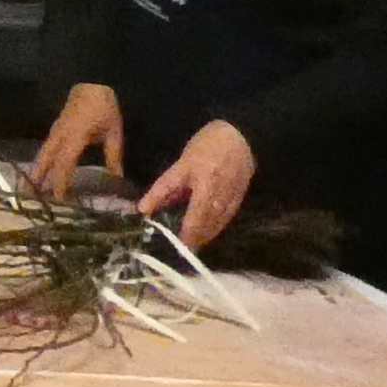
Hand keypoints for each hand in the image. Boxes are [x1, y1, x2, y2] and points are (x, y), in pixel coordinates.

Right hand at [28, 82, 124, 198]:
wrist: (93, 82)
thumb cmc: (104, 107)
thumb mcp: (113, 131)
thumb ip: (113, 156)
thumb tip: (116, 178)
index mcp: (75, 136)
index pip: (65, 162)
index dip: (61, 181)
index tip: (59, 198)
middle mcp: (60, 135)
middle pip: (46, 159)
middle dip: (38, 178)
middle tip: (30, 196)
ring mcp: (55, 131)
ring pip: (42, 154)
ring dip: (36, 171)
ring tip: (29, 188)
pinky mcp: (55, 129)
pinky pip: (45, 149)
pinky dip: (41, 162)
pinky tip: (40, 172)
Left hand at [136, 119, 258, 248]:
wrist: (241, 136)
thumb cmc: (207, 146)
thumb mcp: (182, 163)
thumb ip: (165, 188)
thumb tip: (145, 208)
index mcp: (202, 184)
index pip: (191, 217)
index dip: (183, 233)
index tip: (174, 244)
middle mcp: (218, 193)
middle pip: (204, 222)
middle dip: (193, 238)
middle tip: (181, 249)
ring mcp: (231, 196)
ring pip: (217, 223)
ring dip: (204, 236)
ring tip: (192, 247)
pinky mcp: (240, 198)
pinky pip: (227, 218)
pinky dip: (216, 228)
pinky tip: (208, 234)